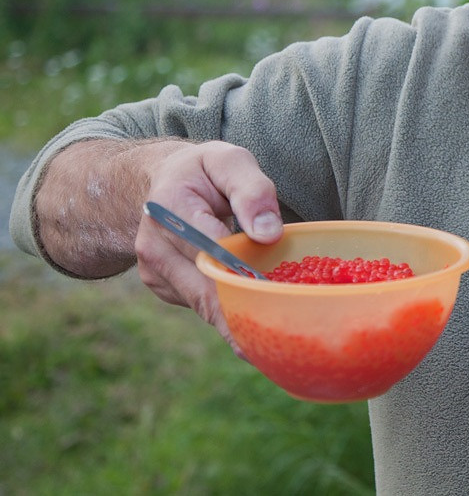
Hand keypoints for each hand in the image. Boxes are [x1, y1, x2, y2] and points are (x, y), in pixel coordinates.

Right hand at [133, 141, 281, 350]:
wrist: (163, 182)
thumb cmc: (204, 171)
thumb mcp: (229, 161)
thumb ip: (251, 190)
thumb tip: (268, 234)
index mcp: (171, 207)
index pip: (210, 250)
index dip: (241, 277)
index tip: (269, 302)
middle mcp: (155, 244)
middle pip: (204, 289)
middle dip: (240, 315)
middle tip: (278, 344)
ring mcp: (154, 270)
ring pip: (202, 304)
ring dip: (236, 320)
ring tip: (274, 340)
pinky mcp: (163, 286)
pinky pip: (199, 304)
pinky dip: (226, 312)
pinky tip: (254, 318)